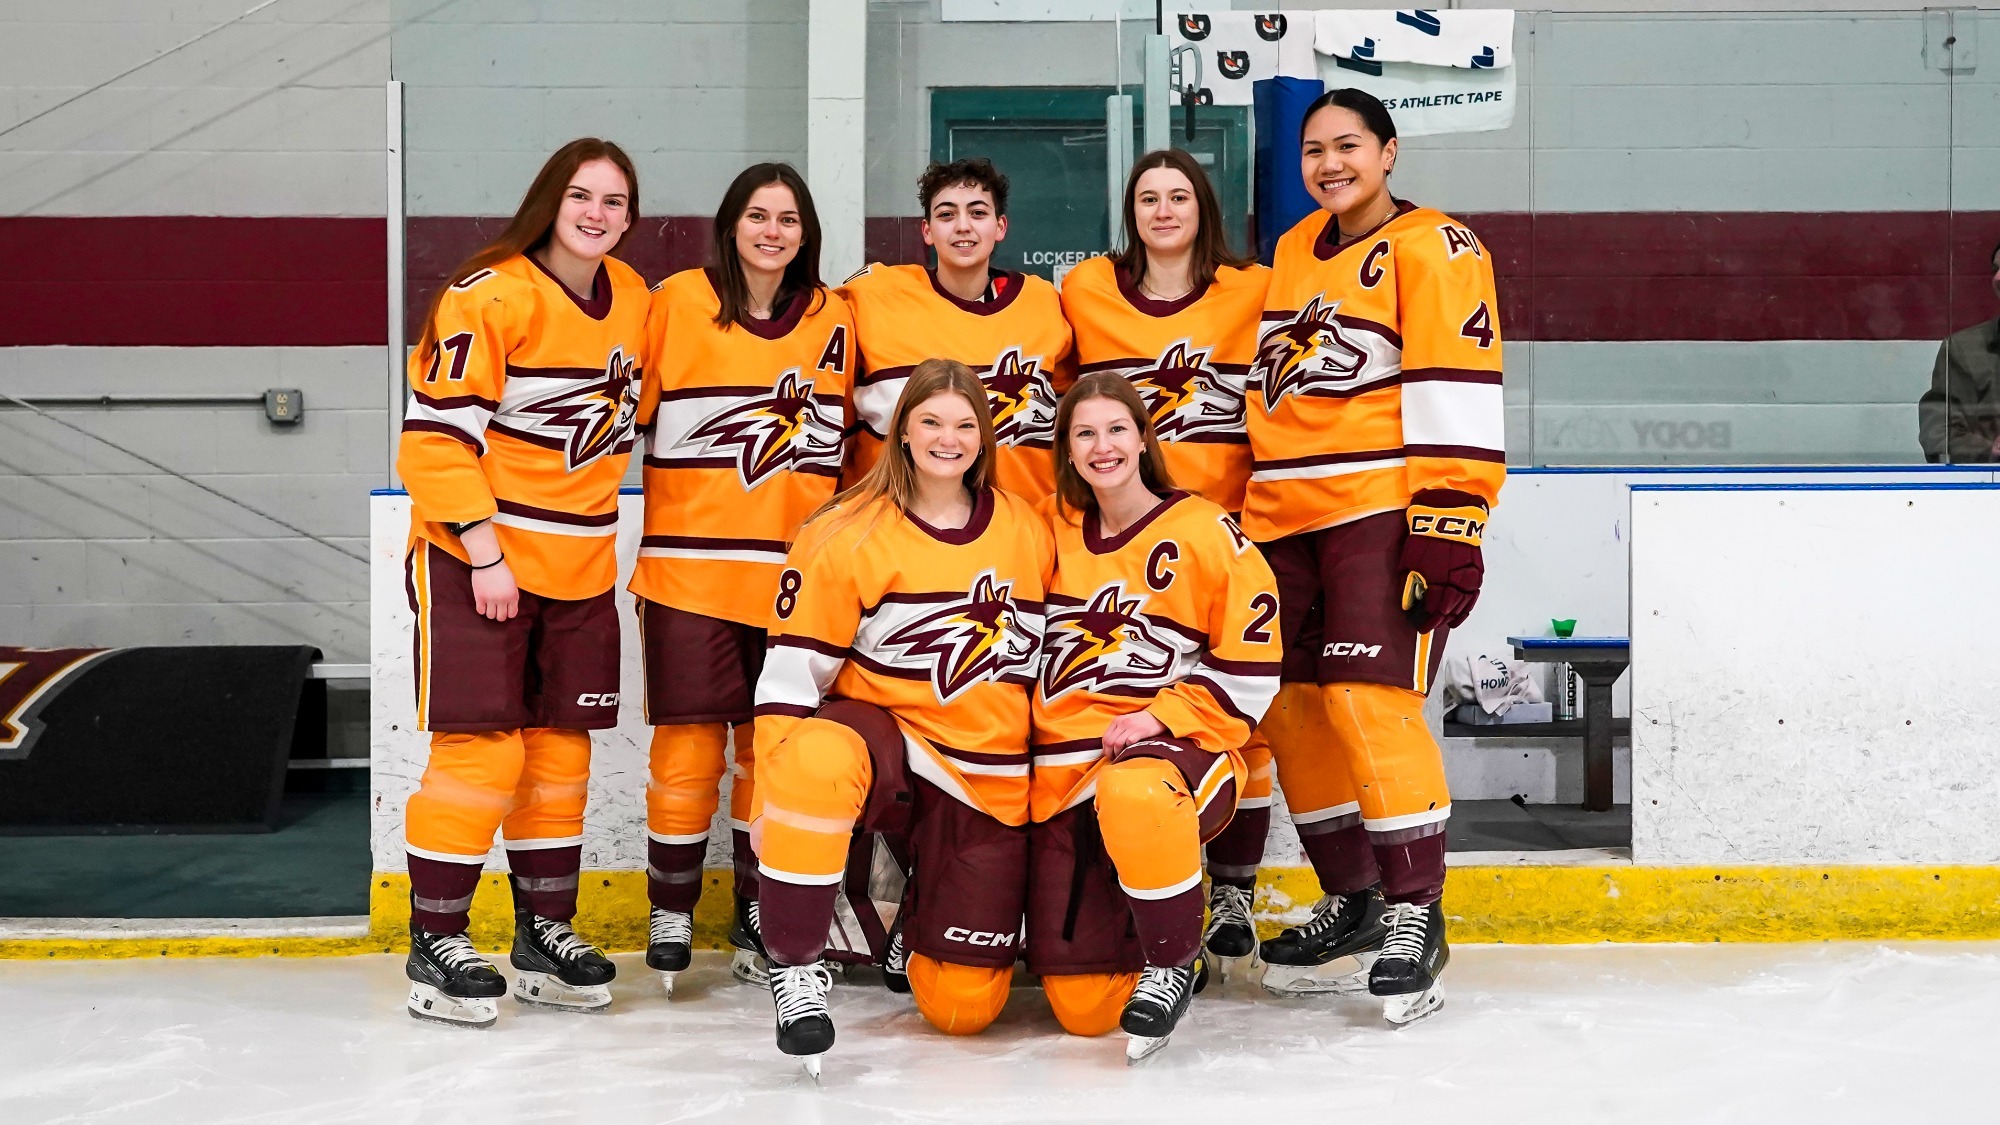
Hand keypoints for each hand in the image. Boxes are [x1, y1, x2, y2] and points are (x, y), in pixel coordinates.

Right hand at [459, 521, 517, 621]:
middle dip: (499, 615)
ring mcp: (490, 599)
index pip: (512, 614)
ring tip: (489, 606)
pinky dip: (482, 609)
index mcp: (512, 596)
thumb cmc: (502, 570)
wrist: (488, 562)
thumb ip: (513, 595)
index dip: (509, 613)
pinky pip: (480, 611)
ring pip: (490, 616)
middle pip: (501, 617)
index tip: (505, 610)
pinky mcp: (479, 597)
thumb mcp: (513, 583)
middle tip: (497, 609)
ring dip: (490, 613)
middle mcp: (502, 599)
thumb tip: (511, 606)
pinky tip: (482, 604)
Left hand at [1102, 711, 1167, 756]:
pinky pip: (1129, 743)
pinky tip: (1129, 753)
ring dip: (1118, 754)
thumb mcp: (1126, 722)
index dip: (1105, 749)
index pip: (1105, 737)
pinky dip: (1127, 750)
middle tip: (1113, 760)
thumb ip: (1118, 731)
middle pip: (1109, 742)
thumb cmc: (1142, 721)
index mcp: (1117, 720)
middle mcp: (1122, 723)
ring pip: (1117, 744)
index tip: (1108, 756)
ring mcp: (1131, 727)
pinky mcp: (1140, 732)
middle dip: (1110, 753)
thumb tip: (1109, 746)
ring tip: (1120, 758)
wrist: (1158, 716)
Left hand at [1399, 489, 1486, 633]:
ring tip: (1443, 623)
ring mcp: (1468, 577)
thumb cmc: (1424, 537)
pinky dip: (1466, 609)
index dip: (1425, 621)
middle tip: (1428, 625)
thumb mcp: (1409, 562)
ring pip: (1462, 606)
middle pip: (1448, 610)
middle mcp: (1455, 582)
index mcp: (1436, 580)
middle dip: (1437, 621)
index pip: (1432, 611)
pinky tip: (1459, 616)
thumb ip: (1410, 586)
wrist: (1448, 515)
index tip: (1419, 626)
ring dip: (1452, 617)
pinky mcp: (1477, 572)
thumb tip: (1410, 605)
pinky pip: (1473, 596)